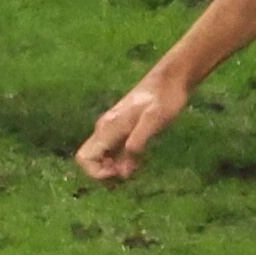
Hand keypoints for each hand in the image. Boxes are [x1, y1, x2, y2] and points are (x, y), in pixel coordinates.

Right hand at [76, 73, 190, 182]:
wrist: (171, 79)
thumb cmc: (164, 98)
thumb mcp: (154, 121)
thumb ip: (137, 143)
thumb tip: (125, 171)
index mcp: (108, 127)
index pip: (84, 158)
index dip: (96, 172)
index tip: (119, 173)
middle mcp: (105, 128)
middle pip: (90, 159)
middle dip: (103, 173)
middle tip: (128, 175)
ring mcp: (113, 128)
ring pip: (102, 156)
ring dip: (113, 169)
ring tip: (135, 171)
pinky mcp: (123, 129)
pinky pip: (113, 151)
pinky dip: (121, 161)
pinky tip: (139, 163)